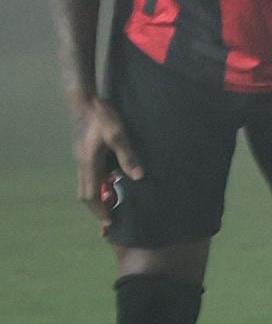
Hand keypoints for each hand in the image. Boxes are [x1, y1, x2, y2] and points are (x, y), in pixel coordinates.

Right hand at [72, 98, 139, 224]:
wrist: (85, 101)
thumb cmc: (102, 116)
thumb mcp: (118, 134)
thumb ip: (127, 156)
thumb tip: (138, 177)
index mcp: (89, 163)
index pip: (91, 195)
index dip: (99, 210)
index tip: (108, 223)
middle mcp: (82, 163)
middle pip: (85, 193)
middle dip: (96, 208)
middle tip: (110, 219)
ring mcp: (81, 157)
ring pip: (86, 184)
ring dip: (97, 196)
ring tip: (112, 204)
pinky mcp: (84, 152)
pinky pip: (90, 174)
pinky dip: (98, 183)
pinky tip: (111, 181)